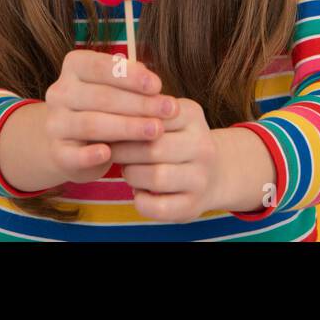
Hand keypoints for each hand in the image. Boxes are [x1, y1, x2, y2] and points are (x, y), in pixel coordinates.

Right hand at [42, 50, 179, 184]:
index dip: (130, 76)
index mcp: (74, 67)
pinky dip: (90, 155)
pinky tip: (109, 155)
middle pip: (101, 96)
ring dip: (127, 127)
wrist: (72, 142)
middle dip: (139, 103)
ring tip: (156, 130)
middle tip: (169, 110)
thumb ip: (132, 82)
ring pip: (92, 123)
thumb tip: (153, 84)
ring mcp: (55, 123)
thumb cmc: (104, 108)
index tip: (158, 86)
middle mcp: (60, 92)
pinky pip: (73, 154)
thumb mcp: (116, 88)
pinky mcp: (57, 152)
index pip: (100, 67)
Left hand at [108, 97, 223, 222]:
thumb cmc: (175, 139)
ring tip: (127, 171)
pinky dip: (141, 201)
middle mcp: (202, 146)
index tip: (109, 126)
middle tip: (112, 152)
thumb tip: (105, 115)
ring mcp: (200, 178)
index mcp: (192, 115)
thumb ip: (141, 112)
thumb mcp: (166, 117)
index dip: (125, 123)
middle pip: (153, 148)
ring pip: (156, 177)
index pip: (152, 115)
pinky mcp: (193, 206)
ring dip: (132, 175)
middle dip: (124, 152)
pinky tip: (139, 193)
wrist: (215, 173)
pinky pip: (158, 207)